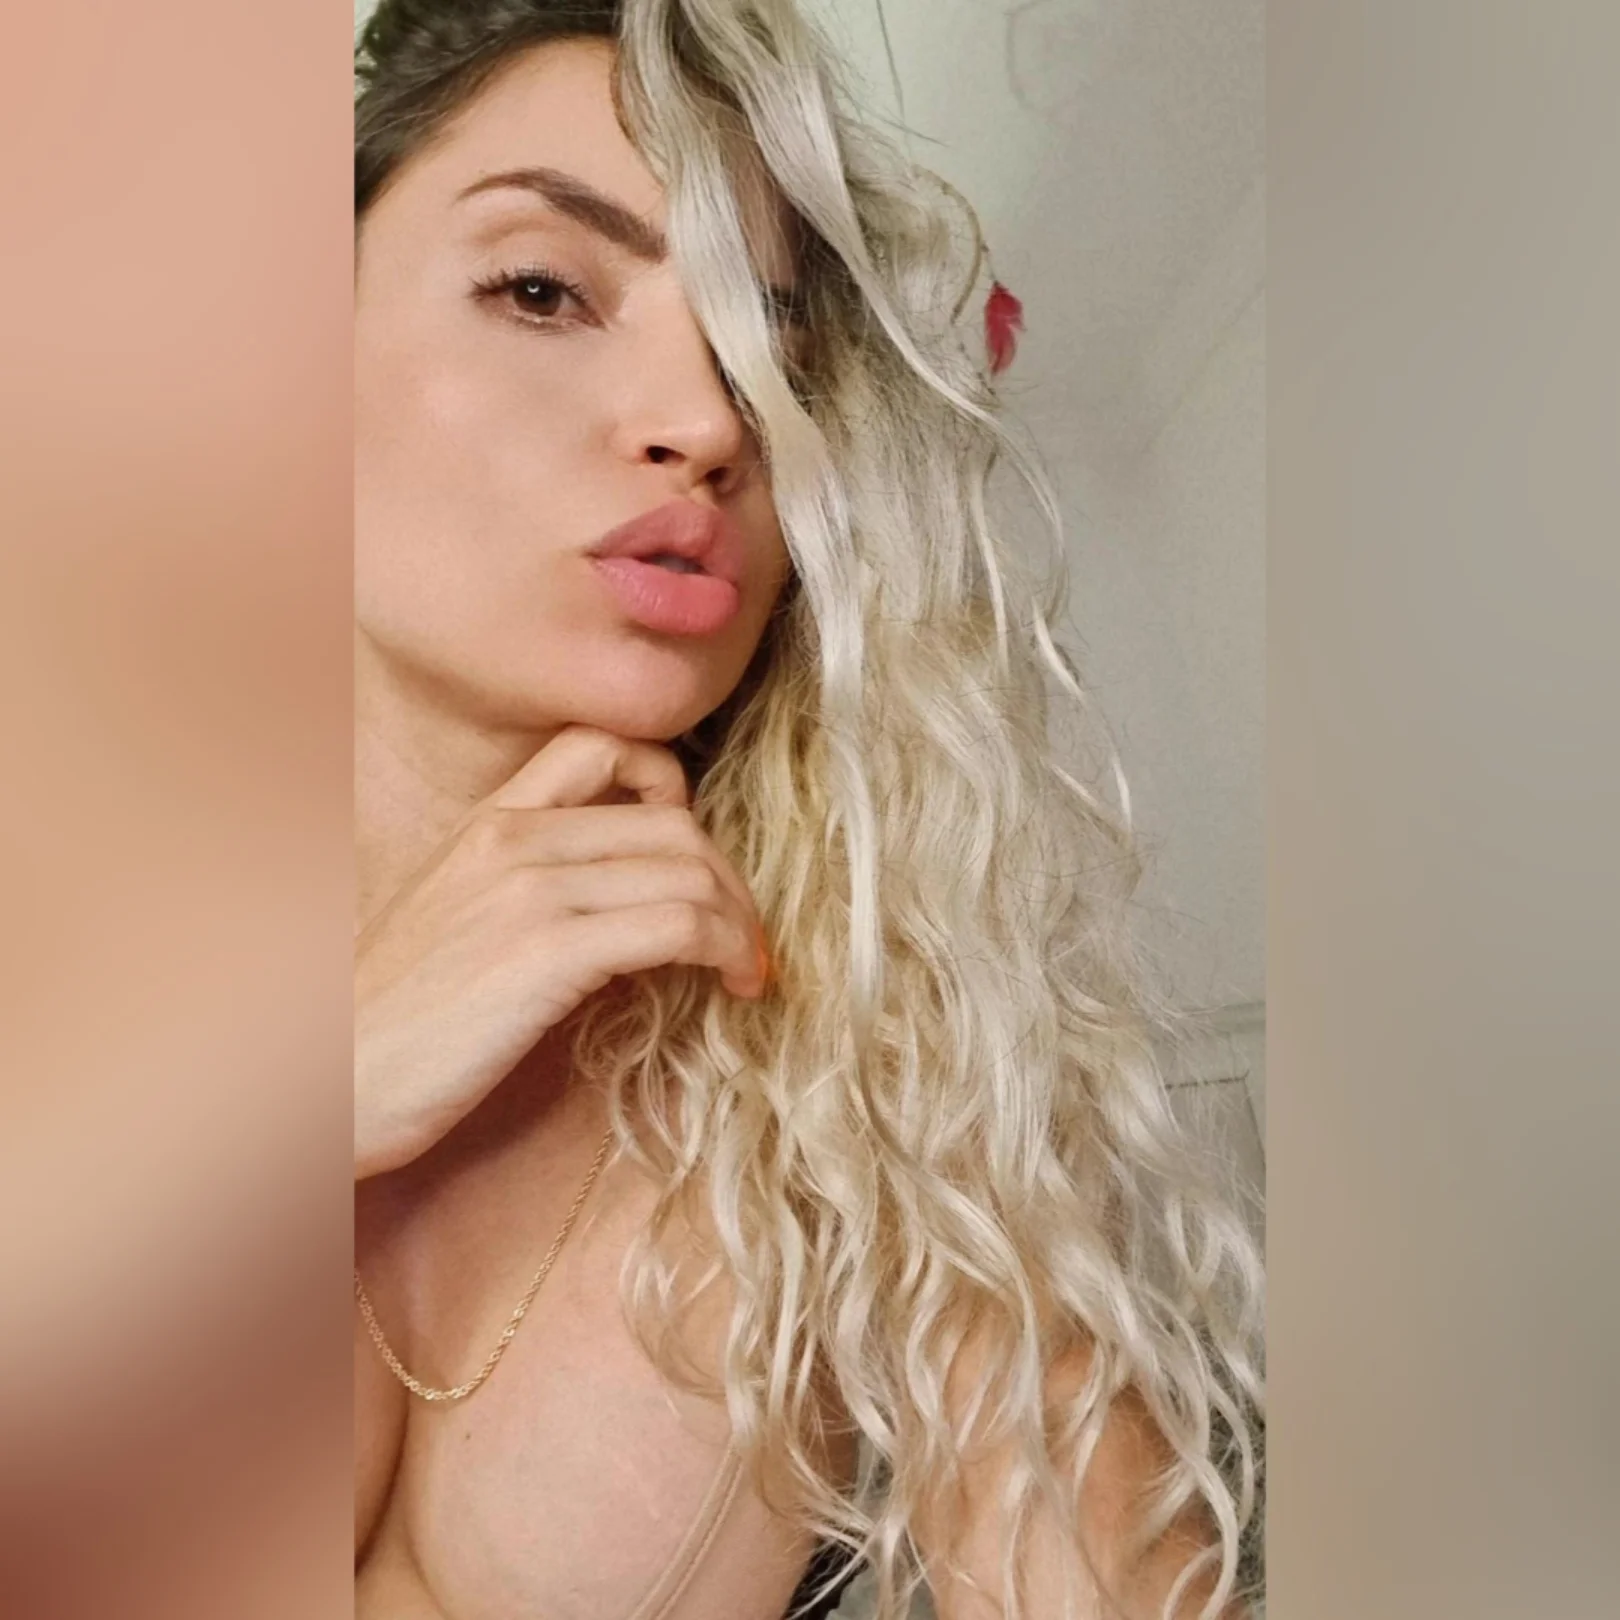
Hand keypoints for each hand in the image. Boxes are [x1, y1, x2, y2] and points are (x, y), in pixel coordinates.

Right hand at [354, 726, 768, 1178]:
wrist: (326, 1081)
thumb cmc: (396, 1019)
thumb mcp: (456, 916)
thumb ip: (528, 884)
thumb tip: (626, 901)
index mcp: (488, 820)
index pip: (603, 747)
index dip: (671, 788)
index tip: (692, 857)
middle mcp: (512, 837)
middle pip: (673, 822)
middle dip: (729, 880)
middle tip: (745, 936)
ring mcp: (530, 890)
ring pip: (688, 870)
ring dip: (741, 921)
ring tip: (747, 967)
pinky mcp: (547, 953)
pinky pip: (679, 924)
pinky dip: (728, 948)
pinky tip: (732, 983)